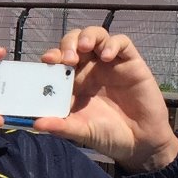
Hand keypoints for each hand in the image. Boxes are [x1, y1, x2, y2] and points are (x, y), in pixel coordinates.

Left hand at [32, 27, 177, 172]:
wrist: (140, 143)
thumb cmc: (108, 134)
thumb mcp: (82, 131)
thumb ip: (61, 126)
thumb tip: (37, 123)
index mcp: (74, 80)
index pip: (58, 59)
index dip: (52, 56)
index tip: (47, 60)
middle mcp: (90, 67)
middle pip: (74, 41)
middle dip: (68, 44)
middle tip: (68, 58)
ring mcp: (110, 63)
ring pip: (96, 35)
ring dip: (87, 37)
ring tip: (84, 48)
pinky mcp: (131, 62)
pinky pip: (122, 42)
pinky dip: (113, 44)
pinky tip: (107, 56)